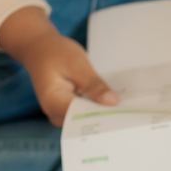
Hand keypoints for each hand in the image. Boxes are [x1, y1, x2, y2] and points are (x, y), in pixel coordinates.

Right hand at [0, 6, 117, 126]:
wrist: (39, 48)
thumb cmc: (54, 52)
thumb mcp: (76, 63)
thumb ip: (93, 84)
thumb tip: (112, 102)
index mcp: (53, 102)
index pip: (82, 118)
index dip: (104, 117)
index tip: (124, 116)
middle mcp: (56, 114)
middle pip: (86, 122)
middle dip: (107, 116)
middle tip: (131, 113)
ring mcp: (62, 114)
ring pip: (88, 119)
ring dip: (104, 112)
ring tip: (126, 109)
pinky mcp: (69, 110)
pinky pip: (87, 113)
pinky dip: (99, 107)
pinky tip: (114, 103)